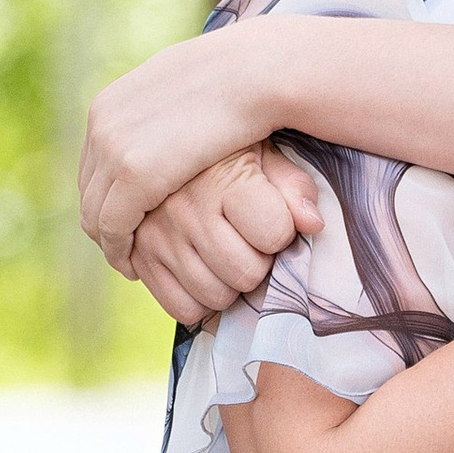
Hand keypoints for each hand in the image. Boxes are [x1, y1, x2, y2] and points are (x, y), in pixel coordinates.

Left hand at [80, 31, 276, 273]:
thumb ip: (164, 113)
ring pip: (94, 214)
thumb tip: (163, 124)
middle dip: (103, 222)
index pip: (93, 164)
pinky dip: (118, 250)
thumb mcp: (184, 92)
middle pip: (89, 189)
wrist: (253, 72)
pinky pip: (112, 226)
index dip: (107, 197)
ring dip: (109, 242)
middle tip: (124, 249)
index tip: (126, 220)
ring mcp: (113, 148)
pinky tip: (134, 265)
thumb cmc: (237, 81)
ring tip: (129, 262)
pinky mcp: (132, 174)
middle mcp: (102, 125)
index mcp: (110, 105)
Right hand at [126, 146, 325, 324]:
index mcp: (224, 179)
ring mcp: (159, 237)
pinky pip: (183, 309)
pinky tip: (203, 271)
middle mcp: (187, 210)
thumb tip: (314, 225)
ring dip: (229, 284)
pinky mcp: (139, 259)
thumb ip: (293, 187)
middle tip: (249, 241)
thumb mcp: (262, 152)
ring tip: (225, 253)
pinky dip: (199, 300)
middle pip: (246, 273)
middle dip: (258, 263)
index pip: (274, 233)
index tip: (272, 219)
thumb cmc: (221, 151)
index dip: (281, 232)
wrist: (155, 143)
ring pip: (216, 297)